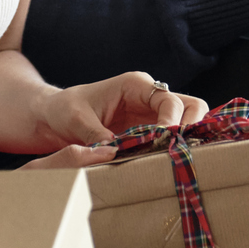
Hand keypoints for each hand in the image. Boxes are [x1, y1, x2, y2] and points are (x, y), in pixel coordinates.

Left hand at [17, 72, 209, 169]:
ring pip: (188, 121)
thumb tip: (116, 152)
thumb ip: (97, 135)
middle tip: (180, 151)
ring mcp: (153, 113)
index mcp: (135, 84)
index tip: (164, 144)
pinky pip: (173, 137)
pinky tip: (168, 163)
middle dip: (192, 128)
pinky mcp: (150, 130)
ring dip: (187, 140)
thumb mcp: (77, 120)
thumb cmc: (65, 109)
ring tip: (175, 159)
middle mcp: (150, 96)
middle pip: (192, 106)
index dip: (173, 123)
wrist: (56, 115)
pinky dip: (176, 148)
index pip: (169, 101)